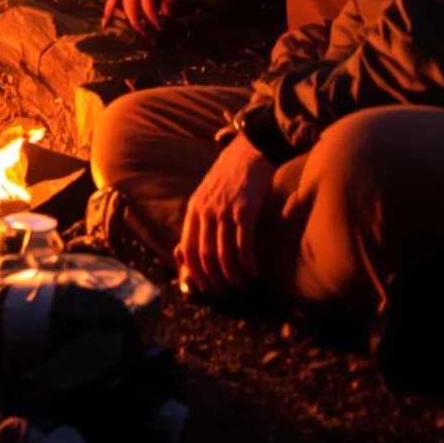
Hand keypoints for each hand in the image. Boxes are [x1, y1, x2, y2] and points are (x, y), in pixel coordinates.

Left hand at [178, 134, 273, 294]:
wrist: (250, 150)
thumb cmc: (230, 176)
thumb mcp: (207, 194)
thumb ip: (202, 217)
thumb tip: (198, 247)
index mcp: (194, 208)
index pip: (187, 248)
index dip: (195, 272)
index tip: (205, 287)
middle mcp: (206, 211)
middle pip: (205, 256)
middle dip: (216, 279)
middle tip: (227, 291)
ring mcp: (225, 211)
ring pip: (224, 255)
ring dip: (233, 276)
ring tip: (242, 284)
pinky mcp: (245, 211)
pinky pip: (244, 246)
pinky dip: (249, 264)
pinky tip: (255, 272)